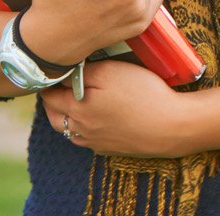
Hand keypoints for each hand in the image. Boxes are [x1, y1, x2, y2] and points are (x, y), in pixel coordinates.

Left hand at [40, 60, 186, 156]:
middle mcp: (81, 130)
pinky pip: (89, 140)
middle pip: (54, 117)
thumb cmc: (142, 94)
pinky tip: (97, 119)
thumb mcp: (110, 72)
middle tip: (58, 86)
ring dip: (67, 117)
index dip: (48, 82)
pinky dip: (86, 129)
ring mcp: (96, 142)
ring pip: (71, 131)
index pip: (49, 96)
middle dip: (52, 101)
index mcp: (76, 110)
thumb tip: (64, 73)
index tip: (51, 72)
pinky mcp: (111, 149)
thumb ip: (83, 72)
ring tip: (74, 102)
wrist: (171, 126)